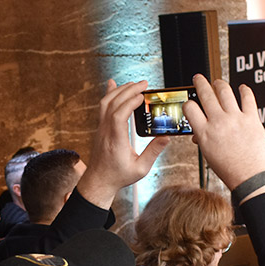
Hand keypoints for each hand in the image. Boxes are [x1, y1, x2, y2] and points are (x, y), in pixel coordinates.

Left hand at [76, 79, 169, 208]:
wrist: (99, 181)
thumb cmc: (118, 176)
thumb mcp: (141, 169)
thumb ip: (154, 152)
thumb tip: (165, 137)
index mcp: (115, 141)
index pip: (119, 116)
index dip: (129, 103)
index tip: (142, 96)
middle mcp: (106, 132)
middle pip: (113, 104)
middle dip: (128, 90)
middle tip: (144, 84)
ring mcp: (101, 128)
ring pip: (106, 102)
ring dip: (120, 90)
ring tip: (134, 84)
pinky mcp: (100, 127)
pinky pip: (103, 106)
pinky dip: (109, 93)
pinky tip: (113, 84)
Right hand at [183, 76, 264, 192]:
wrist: (250, 177)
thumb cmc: (229, 169)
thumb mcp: (208, 155)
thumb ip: (203, 139)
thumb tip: (200, 132)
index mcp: (204, 133)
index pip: (190, 108)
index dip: (189, 103)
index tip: (191, 102)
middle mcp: (219, 122)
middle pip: (206, 94)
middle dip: (200, 82)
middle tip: (198, 78)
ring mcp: (236, 118)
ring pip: (225, 91)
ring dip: (219, 84)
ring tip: (218, 82)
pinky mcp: (252, 118)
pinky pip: (248, 98)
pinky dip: (245, 90)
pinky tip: (243, 88)